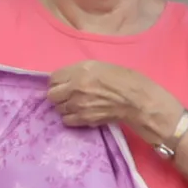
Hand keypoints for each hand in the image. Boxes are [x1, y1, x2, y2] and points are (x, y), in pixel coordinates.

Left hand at [46, 61, 180, 138]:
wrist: (136, 99)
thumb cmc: (121, 78)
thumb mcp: (97, 66)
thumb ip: (78, 71)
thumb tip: (64, 79)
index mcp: (79, 71)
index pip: (53, 78)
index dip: (57, 81)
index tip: (63, 83)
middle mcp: (75, 88)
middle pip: (51, 95)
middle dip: (57, 94)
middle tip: (66, 94)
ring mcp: (78, 105)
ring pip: (58, 109)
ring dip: (64, 107)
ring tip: (75, 104)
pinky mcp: (84, 119)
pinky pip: (66, 120)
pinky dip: (70, 118)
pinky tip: (79, 113)